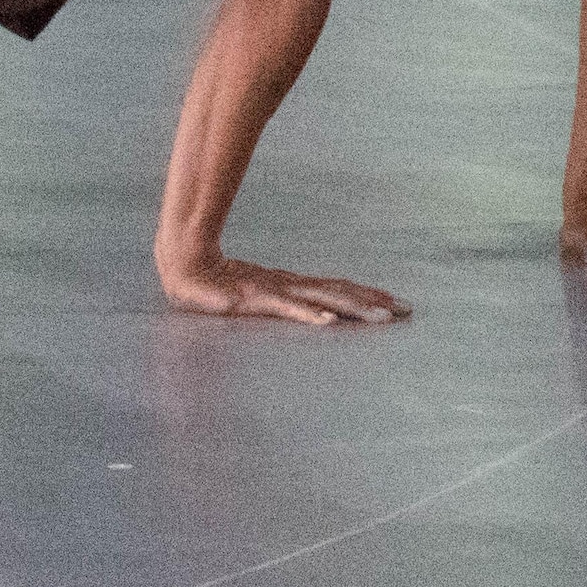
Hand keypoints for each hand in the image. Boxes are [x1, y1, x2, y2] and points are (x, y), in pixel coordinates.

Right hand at [159, 250, 408, 325]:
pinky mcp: (254, 300)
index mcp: (288, 286)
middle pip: (338, 293)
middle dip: (372, 302)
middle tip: (407, 310)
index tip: (393, 302)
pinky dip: (308, 316)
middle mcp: (287, 286)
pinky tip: (328, 323)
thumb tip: (291, 312)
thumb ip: (265, 301)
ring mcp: (273, 292)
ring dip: (352, 308)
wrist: (179, 264)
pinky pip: (286, 310)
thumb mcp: (246, 296)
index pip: (334, 289)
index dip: (364, 294)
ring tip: (381, 316)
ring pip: (321, 300)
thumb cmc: (209, 281)